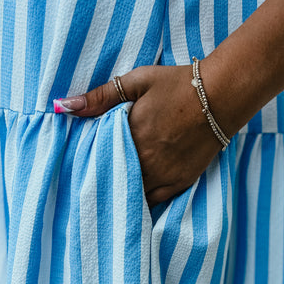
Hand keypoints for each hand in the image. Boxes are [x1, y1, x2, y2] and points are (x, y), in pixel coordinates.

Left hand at [53, 64, 224, 208]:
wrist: (221, 97)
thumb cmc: (178, 85)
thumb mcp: (137, 82)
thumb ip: (100, 96)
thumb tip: (63, 105)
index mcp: (129, 135)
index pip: (100, 159)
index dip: (90, 164)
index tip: (80, 169)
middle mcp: (144, 160)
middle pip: (115, 180)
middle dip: (104, 182)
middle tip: (90, 187)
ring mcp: (163, 174)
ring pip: (133, 194)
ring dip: (122, 193)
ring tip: (110, 196)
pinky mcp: (180, 182)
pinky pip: (154, 201)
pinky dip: (142, 201)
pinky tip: (134, 201)